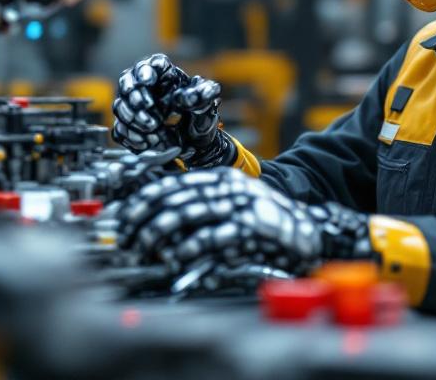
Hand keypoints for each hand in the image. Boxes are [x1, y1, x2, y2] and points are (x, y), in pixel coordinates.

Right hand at [112, 54, 227, 166]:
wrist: (196, 143)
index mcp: (167, 75)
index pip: (152, 63)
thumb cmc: (201, 118)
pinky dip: (131, 135)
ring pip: (120, 105)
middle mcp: (147, 87)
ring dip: (133, 118)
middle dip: (136, 97)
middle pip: (128, 82)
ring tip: (153, 129)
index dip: (146, 70)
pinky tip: (146, 142)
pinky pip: (120, 128)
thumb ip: (205, 95)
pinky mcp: (131, 125)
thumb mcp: (207, 104)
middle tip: (150, 108)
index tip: (148, 81)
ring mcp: (135, 106)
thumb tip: (203, 92)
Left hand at [113, 168, 372, 291]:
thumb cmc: (267, 222)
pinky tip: (175, 258)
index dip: (143, 199)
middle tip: (126, 238)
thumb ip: (200, 207)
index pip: (172, 182)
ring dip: (160, 233)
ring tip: (144, 248)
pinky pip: (213, 236)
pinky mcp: (252, 227)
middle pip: (174, 197)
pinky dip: (190, 248)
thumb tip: (158, 220)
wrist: (312, 230)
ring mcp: (240, 205)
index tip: (122, 216)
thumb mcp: (232, 204)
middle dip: (144, 219)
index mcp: (220, 178)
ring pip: (188, 213)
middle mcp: (228, 186)